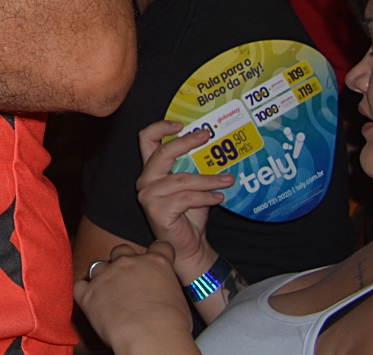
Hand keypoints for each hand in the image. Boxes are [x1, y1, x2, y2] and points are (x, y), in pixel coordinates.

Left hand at [73, 241, 195, 352]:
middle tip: (128, 280)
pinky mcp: (88, 293)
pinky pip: (80, 286)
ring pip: (98, 266)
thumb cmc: (170, 325)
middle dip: (124, 261)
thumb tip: (161, 296)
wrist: (150, 337)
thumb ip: (164, 287)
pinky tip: (92, 303)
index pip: (159, 247)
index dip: (159, 253)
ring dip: (103, 277)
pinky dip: (85, 293)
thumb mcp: (178, 300)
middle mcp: (129, 263)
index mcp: (156, 263)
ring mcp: (106, 276)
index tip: (157, 260)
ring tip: (110, 296)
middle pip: (122, 250)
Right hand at [136, 119, 229, 278]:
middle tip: (208, 136)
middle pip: (163, 153)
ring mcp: (148, 195)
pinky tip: (219, 197)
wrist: (189, 247)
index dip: (161, 127)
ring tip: (227, 179)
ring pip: (181, 179)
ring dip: (208, 178)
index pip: (146, 140)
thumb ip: (194, 168)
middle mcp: (145, 180)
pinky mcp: (157, 210)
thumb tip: (215, 146)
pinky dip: (205, 196)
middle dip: (186, 142)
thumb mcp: (192, 186)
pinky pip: (186, 198)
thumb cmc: (190, 215)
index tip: (181, 124)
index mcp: (151, 170)